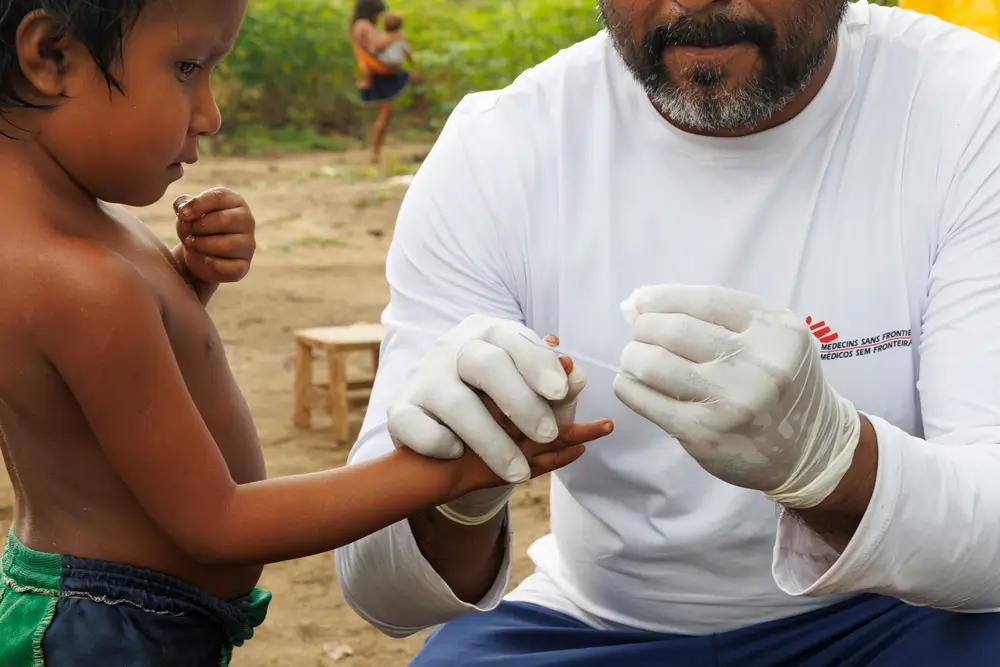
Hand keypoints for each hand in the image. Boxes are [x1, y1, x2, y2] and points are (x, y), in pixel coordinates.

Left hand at [174, 188, 255, 283]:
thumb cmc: (196, 227)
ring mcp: (248, 244)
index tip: (182, 214)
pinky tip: (201, 259)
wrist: (201, 254)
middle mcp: (246, 220)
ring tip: (191, 244)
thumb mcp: (188, 212)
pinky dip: (207, 264)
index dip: (198, 205)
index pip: (219, 197)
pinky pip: (226, 267)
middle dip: (198, 227)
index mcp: (234, 202)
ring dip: (202, 245)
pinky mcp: (243, 266)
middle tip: (188, 231)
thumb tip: (183, 210)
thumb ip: (183, 206)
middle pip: (223, 220)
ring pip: (226, 245)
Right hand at [387, 315, 600, 484]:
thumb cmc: (503, 404)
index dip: (538, 365)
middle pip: (485, 365)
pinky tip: (457, 454)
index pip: (513, 339)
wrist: (448, 426)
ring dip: (490, 440)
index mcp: (488, 333)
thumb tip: (576, 376)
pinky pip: (416, 425)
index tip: (560, 393)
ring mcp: (422, 377)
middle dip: (520, 402)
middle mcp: (452, 348)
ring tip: (517, 473)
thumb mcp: (535, 393)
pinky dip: (440, 442)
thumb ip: (558, 387)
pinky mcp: (399, 409)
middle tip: (546, 435)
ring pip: (455, 402)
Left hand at [613, 285, 861, 508]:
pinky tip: (631, 383)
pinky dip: (628, 386)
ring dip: (633, 356)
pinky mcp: (704, 433)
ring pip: (653, 363)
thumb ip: (717, 317)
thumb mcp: (770, 339)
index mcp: (776, 330)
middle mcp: (757, 364)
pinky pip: (645, 400)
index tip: (642, 301)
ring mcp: (730, 401)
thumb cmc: (780, 385)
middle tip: (642, 335)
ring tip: (636, 359)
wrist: (809, 451)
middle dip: (644, 327)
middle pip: (673, 329)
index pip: (705, 300)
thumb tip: (639, 301)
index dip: (663, 297)